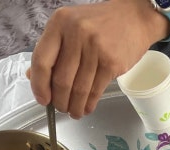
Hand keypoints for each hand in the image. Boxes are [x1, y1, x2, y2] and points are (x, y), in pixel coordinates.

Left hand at [27, 0, 169, 117]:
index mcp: (59, 23)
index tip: (43, 99)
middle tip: (61, 108)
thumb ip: (52, 49)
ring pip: (79, 89)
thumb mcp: (70, 26)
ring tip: (74, 111)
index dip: (39, 85)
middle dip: (59, 101)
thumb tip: (35, 77)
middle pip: (61, 79)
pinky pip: (96, 90)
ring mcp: (95, 48)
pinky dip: (89, 103)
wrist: (134, 17)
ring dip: (74, 106)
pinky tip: (87, 107)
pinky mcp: (112, 62)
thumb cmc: (101, 23)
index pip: (41, 60)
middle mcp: (76, 33)